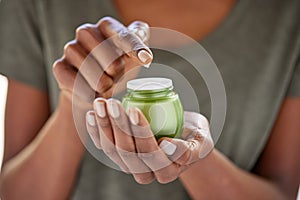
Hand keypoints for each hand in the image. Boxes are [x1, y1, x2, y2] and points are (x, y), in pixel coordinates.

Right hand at [52, 17, 151, 104]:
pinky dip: (89, 94)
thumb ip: (139, 43)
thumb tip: (143, 45)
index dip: (135, 49)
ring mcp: (70, 48)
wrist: (91, 85)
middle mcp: (86, 31)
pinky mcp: (59, 66)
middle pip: (112, 62)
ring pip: (97, 77)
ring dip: (105, 87)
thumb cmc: (114, 67)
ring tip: (104, 85)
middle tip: (114, 76)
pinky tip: (92, 94)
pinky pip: (78, 85)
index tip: (146, 59)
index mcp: (106, 26)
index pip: (124, 36)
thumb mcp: (130, 55)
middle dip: (118, 76)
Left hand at [85, 98, 213, 183]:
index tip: (134, 110)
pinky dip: (96, 130)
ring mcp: (130, 164)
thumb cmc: (194, 137)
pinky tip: (92, 113)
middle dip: (119, 127)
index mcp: (166, 171)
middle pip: (128, 153)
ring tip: (101, 103)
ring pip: (112, 150)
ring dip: (104, 126)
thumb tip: (167, 146)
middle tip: (114, 103)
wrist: (183, 136)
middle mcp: (145, 173)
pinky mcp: (119, 155)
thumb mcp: (201, 142)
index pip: (150, 155)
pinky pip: (104, 145)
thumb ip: (191, 149)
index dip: (140, 134)